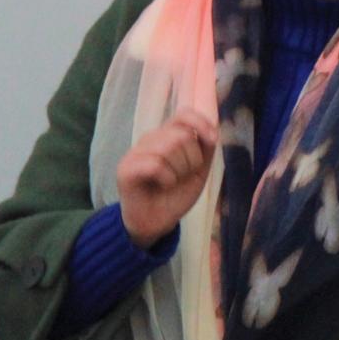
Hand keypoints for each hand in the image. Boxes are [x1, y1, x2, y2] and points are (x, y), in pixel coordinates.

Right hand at [116, 108, 218, 248]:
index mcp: (166, 136)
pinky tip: (163, 186)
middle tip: (183, 176)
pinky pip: (155, 164)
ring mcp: (135, 153)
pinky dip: (167, 179)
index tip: (212, 139)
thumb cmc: (175, 195)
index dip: (200, 123)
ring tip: (172, 182)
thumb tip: (213, 130)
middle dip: (192, 160)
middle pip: (181, 135)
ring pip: (168, 148)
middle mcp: (150, 139)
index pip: (183, 115)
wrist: (155, 224)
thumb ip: (205, 148)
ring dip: (179, 171)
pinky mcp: (125, 169)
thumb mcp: (198, 171)